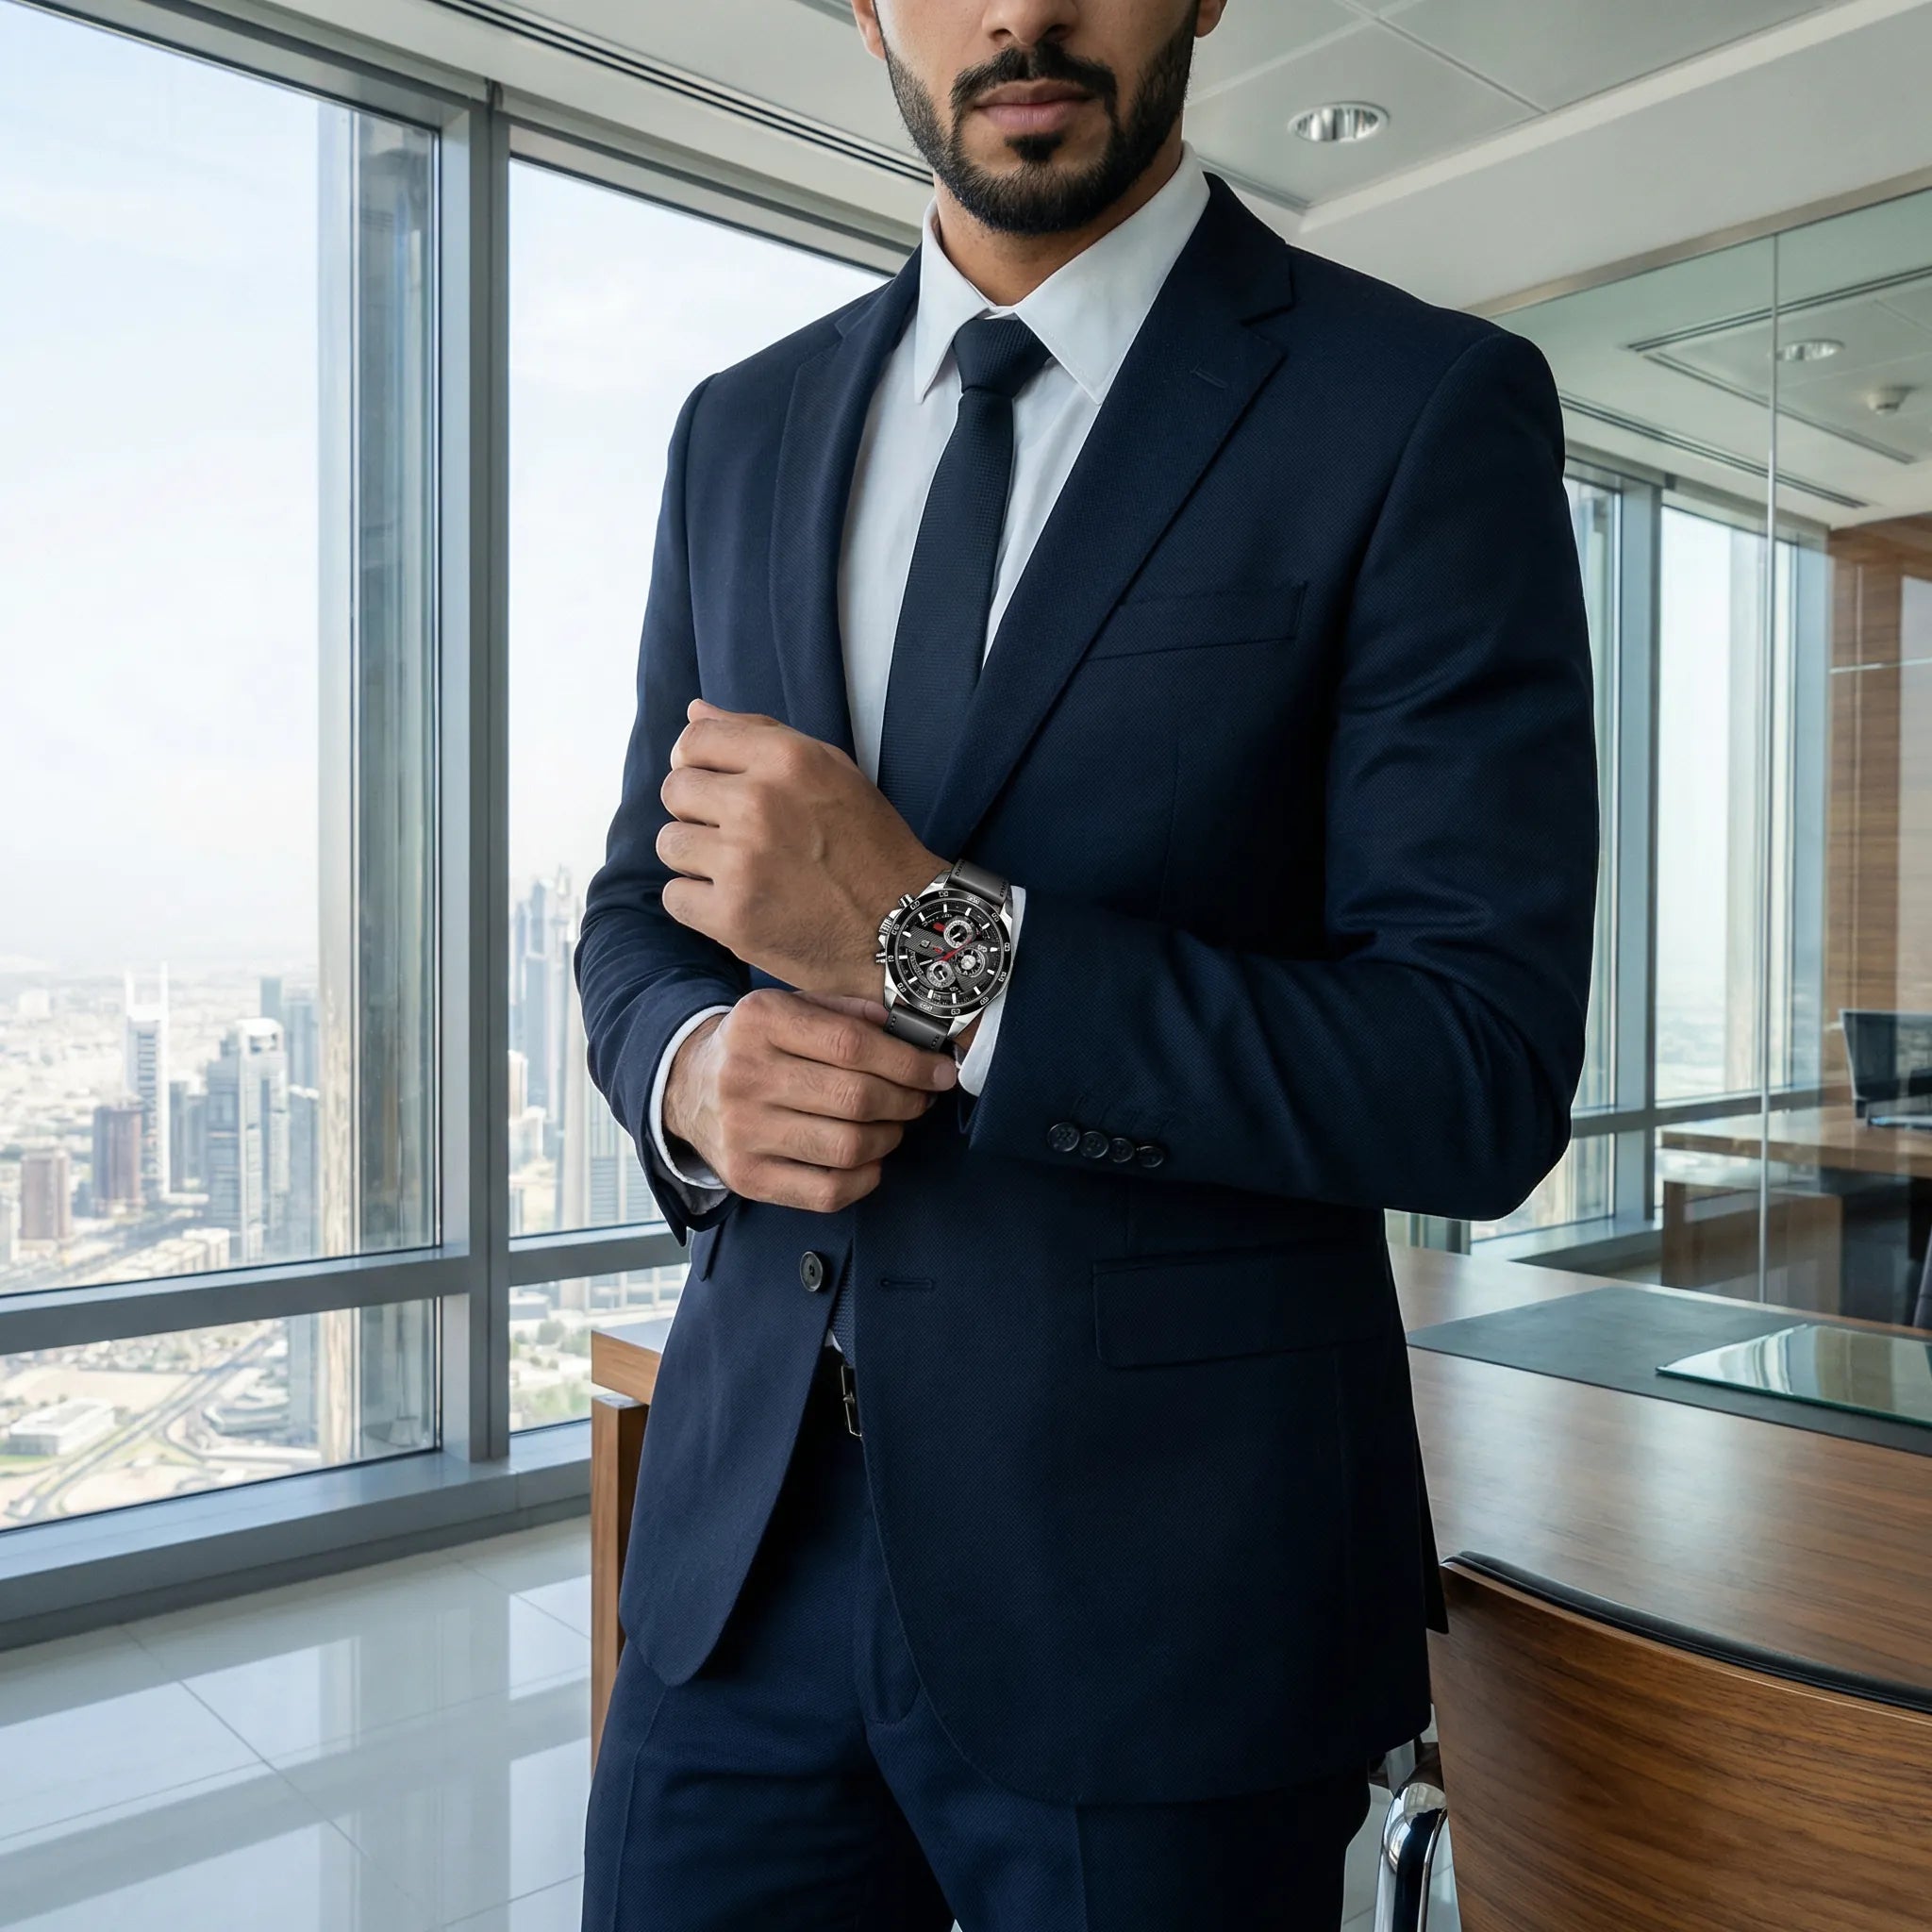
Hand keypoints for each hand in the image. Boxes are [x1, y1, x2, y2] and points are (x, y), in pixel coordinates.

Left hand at [656, 699, 938, 999]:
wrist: (901, 926)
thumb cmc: (870, 845)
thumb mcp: (832, 772)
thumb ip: (761, 735)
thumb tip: (695, 711)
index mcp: (787, 759)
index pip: (696, 739)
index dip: (696, 761)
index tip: (712, 784)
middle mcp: (759, 804)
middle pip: (676, 791)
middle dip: (697, 812)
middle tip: (735, 835)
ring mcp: (741, 862)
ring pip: (670, 844)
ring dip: (696, 859)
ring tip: (739, 871)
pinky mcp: (731, 916)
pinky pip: (675, 896)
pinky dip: (699, 904)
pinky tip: (739, 903)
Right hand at [663, 988, 957, 1212]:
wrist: (687, 1086)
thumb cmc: (757, 1045)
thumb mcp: (790, 1007)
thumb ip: (846, 1011)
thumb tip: (908, 1033)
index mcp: (759, 1021)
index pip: (852, 1044)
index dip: (908, 1062)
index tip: (939, 1071)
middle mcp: (744, 1075)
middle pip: (855, 1098)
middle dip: (907, 1101)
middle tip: (920, 1098)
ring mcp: (742, 1132)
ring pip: (848, 1147)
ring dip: (890, 1137)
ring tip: (894, 1124)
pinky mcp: (746, 1177)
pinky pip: (828, 1191)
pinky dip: (865, 1178)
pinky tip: (870, 1158)